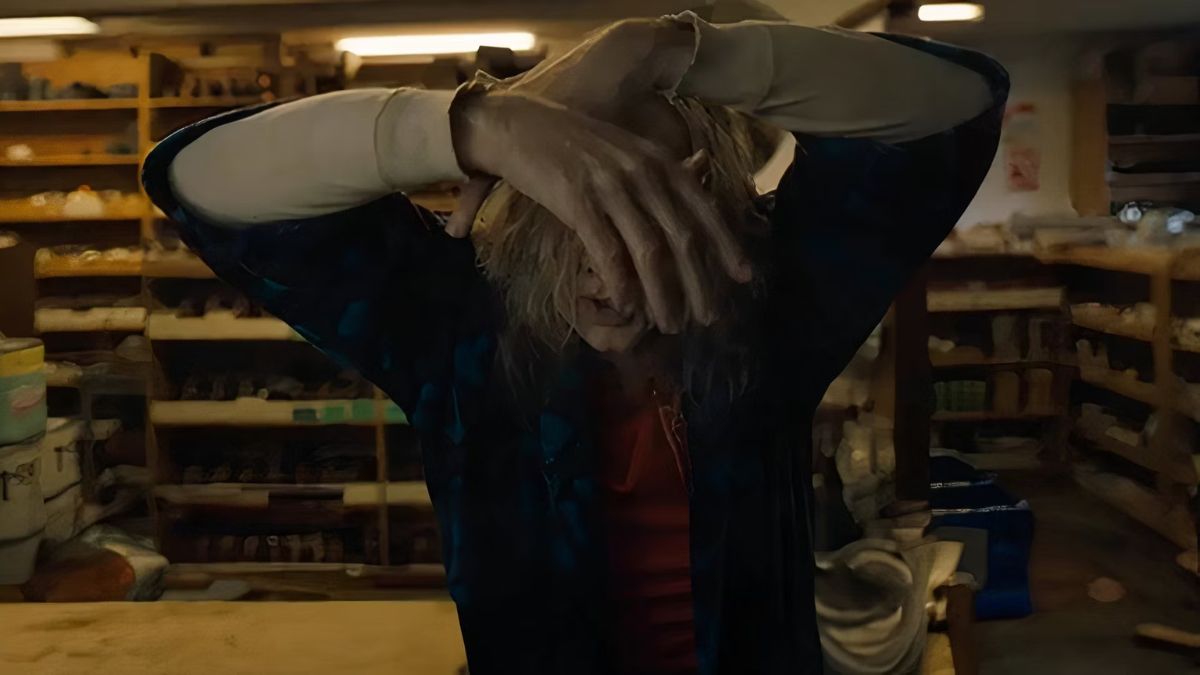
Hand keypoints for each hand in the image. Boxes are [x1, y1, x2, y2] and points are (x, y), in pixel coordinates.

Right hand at [450, 92, 749, 331]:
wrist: (517, 124)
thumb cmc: (571, 142)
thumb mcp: (625, 149)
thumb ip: (658, 170)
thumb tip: (698, 176)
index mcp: (658, 160)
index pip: (703, 207)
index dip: (726, 244)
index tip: (743, 277)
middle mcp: (642, 173)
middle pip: (682, 237)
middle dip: (699, 282)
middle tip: (708, 317)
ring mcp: (610, 187)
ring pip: (649, 251)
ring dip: (663, 293)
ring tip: (670, 324)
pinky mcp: (577, 201)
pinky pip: (607, 250)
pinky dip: (620, 282)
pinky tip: (627, 306)